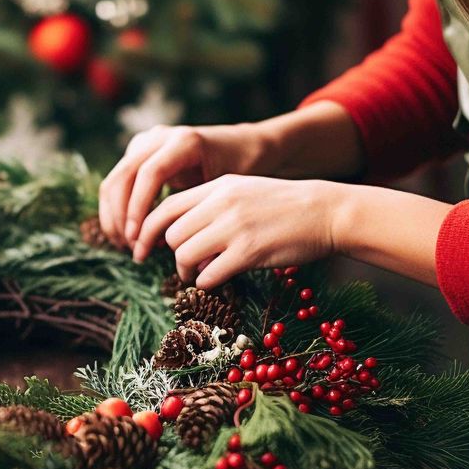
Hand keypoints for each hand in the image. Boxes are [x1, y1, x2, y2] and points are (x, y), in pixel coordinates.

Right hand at [97, 123, 266, 248]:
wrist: (238, 147)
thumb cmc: (236, 171)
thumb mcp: (222, 189)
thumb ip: (196, 211)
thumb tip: (176, 247)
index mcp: (183, 142)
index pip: (149, 174)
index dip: (138, 208)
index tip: (136, 238)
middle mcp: (159, 137)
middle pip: (122, 176)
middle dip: (120, 216)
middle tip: (129, 247)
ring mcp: (145, 143)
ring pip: (113, 180)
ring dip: (113, 216)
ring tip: (126, 245)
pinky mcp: (136, 153)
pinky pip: (116, 183)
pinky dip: (116, 210)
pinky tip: (126, 235)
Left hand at [132, 175, 343, 289]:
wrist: (326, 212)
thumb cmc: (284, 206)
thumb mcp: (243, 191)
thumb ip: (211, 205)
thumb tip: (179, 234)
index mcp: (218, 186)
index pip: (166, 207)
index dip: (148, 230)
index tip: (142, 247)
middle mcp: (222, 203)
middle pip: (172, 233)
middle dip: (173, 253)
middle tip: (186, 265)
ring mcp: (235, 227)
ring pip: (185, 253)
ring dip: (187, 270)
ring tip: (200, 274)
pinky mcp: (249, 252)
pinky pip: (209, 273)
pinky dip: (206, 282)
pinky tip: (217, 280)